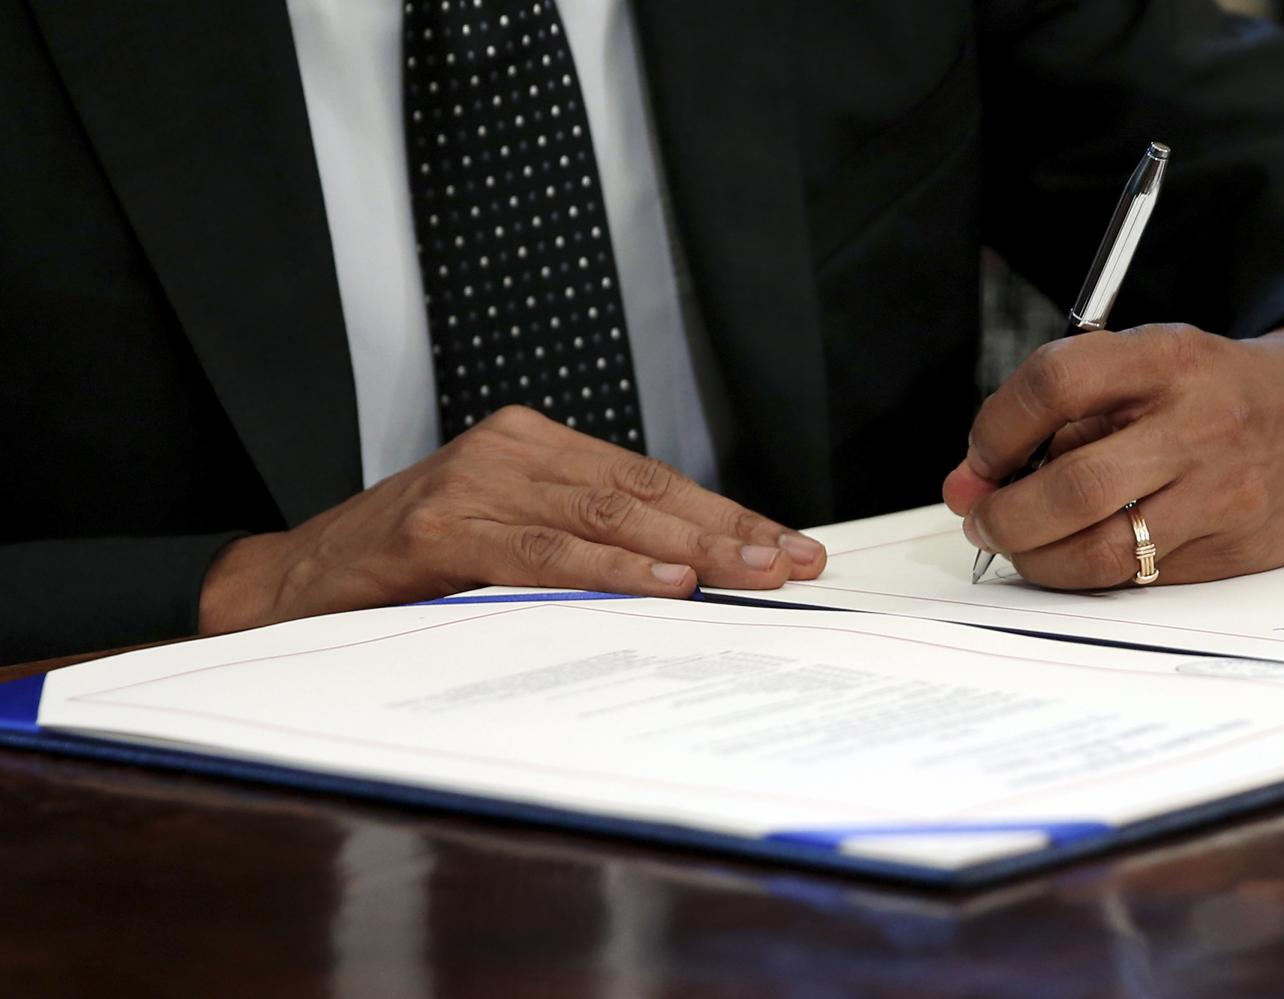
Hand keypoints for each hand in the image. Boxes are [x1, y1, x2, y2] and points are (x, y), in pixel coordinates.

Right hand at [200, 406, 825, 631]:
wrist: (297, 578)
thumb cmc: (411, 564)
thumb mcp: (507, 538)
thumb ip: (582, 543)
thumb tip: (689, 580)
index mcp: (537, 447)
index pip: (652, 480)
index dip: (726, 515)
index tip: (789, 547)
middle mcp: (513, 450)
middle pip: (645, 491)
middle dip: (728, 531)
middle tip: (794, 563)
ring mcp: (476, 481)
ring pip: (605, 513)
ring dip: (689, 548)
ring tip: (754, 573)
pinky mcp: (441, 524)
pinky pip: (540, 550)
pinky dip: (606, 566)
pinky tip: (661, 580)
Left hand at [943, 323, 1283, 587]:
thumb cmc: (1215, 388)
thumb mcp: (1145, 364)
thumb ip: (1056, 412)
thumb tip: (970, 480)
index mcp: (1165, 361)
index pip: (1055, 385)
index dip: (996, 430)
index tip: (979, 459)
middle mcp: (1197, 427)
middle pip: (1073, 487)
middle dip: (1005, 515)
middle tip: (982, 520)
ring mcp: (1222, 495)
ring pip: (1102, 552)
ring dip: (1036, 559)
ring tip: (1021, 545)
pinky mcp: (1237, 550)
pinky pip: (1140, 578)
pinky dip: (1088, 573)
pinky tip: (1076, 555)